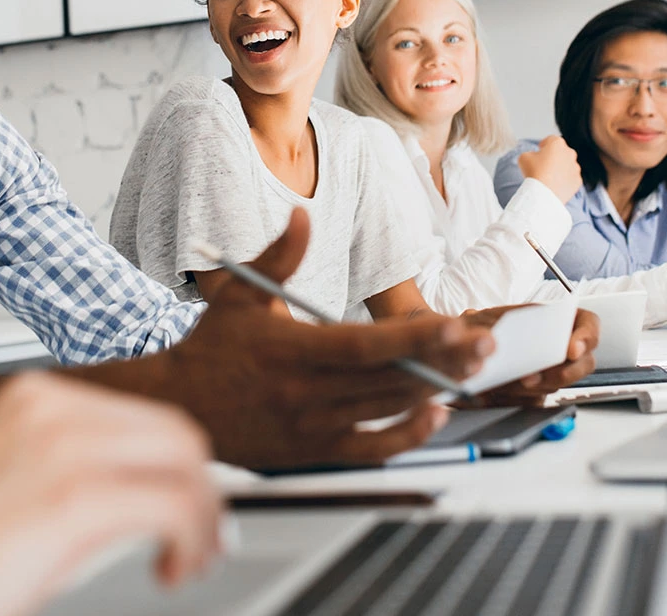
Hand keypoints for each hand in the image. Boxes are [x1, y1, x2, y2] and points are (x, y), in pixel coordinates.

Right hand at [0, 372, 221, 615]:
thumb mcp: (27, 482)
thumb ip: (84, 464)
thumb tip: (166, 483)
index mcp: (37, 396)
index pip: (149, 418)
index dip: (183, 469)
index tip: (194, 512)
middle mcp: (50, 407)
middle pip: (176, 434)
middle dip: (204, 492)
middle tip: (203, 541)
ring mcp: (60, 446)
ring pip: (184, 465)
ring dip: (202, 519)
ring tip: (188, 558)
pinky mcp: (72, 496)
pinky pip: (174, 505)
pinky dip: (191, 540)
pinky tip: (171, 569)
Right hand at [159, 207, 496, 469]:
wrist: (180, 410)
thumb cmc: (211, 349)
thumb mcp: (239, 295)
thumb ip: (278, 256)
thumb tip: (303, 214)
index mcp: (291, 352)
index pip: (366, 346)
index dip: (415, 339)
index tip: (454, 325)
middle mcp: (307, 394)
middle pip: (390, 380)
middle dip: (444, 361)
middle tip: (486, 344)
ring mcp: (314, 428)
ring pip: (388, 410)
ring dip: (436, 389)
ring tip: (474, 367)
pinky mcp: (317, 451)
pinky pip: (373, 449)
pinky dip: (408, 435)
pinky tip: (437, 412)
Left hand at [465, 307, 600, 405]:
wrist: (464, 349)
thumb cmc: (481, 328)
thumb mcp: (485, 319)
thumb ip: (493, 326)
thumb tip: (491, 340)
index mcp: (557, 321)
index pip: (589, 325)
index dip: (586, 338)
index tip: (571, 350)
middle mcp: (559, 348)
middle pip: (582, 364)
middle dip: (561, 373)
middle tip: (533, 377)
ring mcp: (551, 372)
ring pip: (556, 385)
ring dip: (535, 387)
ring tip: (508, 383)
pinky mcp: (536, 393)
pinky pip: (536, 401)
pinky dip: (518, 399)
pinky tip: (497, 392)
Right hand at [516, 135, 582, 203]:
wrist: (543, 194)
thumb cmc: (534, 173)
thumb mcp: (523, 157)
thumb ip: (530, 153)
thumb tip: (533, 157)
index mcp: (557, 143)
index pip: (550, 140)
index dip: (544, 145)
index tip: (539, 150)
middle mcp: (569, 153)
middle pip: (561, 152)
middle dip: (554, 156)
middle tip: (543, 164)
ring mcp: (575, 167)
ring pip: (567, 165)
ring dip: (560, 168)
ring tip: (549, 177)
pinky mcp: (577, 180)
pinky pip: (570, 178)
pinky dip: (564, 180)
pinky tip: (555, 185)